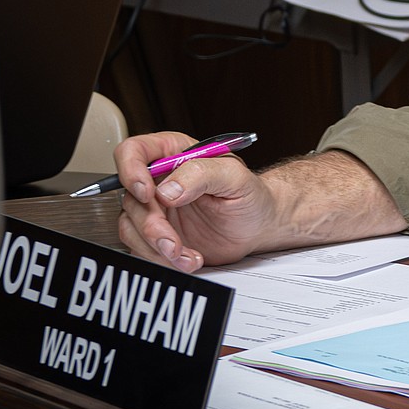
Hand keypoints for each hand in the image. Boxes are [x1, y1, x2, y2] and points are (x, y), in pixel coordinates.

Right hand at [115, 134, 407, 272]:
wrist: (276, 222)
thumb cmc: (263, 194)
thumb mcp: (237, 175)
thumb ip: (204, 172)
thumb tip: (171, 183)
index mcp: (179, 153)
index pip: (136, 147)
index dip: (134, 165)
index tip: (150, 186)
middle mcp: (167, 180)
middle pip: (131, 196)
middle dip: (152, 221)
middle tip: (177, 235)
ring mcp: (166, 210)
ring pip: (137, 228)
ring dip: (161, 245)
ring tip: (191, 252)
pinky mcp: (171, 238)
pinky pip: (151, 250)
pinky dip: (168, 260)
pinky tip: (192, 261)